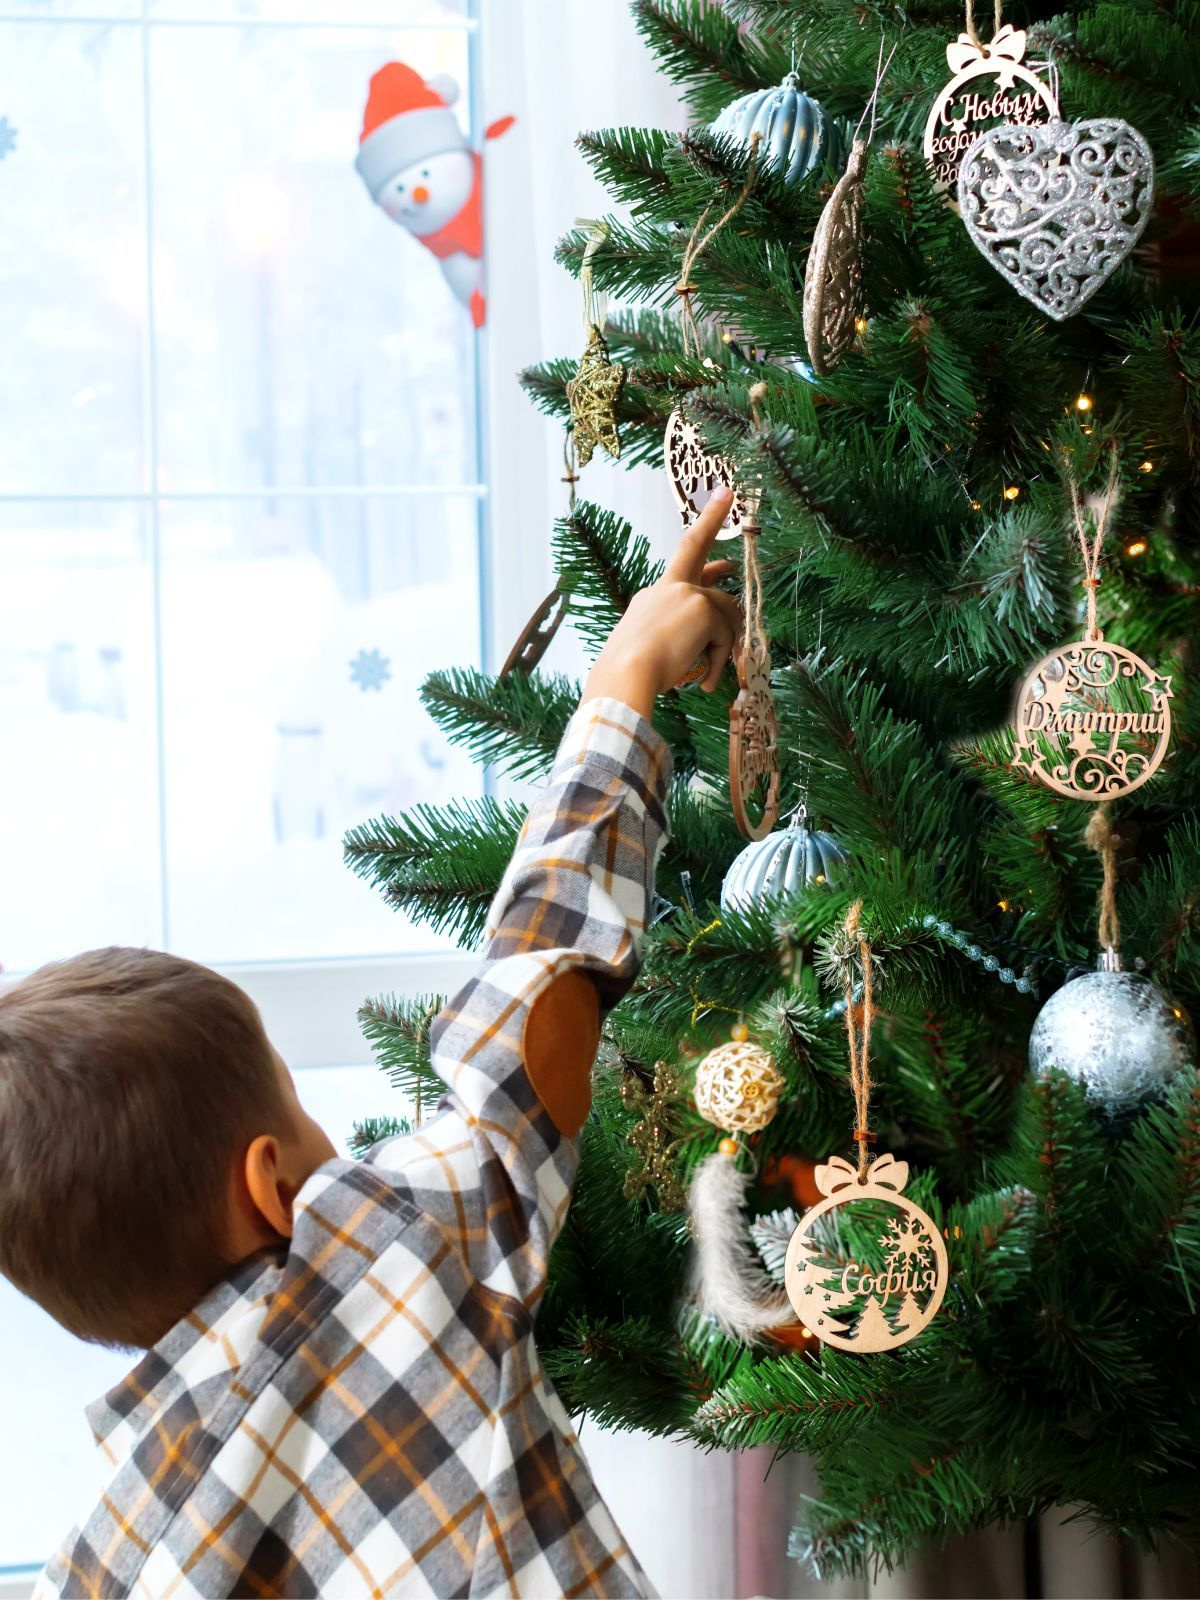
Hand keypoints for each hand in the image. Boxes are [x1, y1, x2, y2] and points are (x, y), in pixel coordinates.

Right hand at [580, 488, 743, 719]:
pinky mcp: (702, 608)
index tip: (720, 499)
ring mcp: (685, 593)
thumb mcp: (653, 650)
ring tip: (709, 677)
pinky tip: (707, 680)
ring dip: (724, 646)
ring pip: (725, 613)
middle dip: (715, 532)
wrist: (625, 675)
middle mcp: (667, 587)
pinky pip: (726, 635)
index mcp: (652, 597)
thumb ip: (679, 639)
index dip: (703, 527)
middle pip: (703, 563)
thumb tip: (709, 645)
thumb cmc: (630, 674)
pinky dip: (721, 659)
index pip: (681, 559)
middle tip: (732, 524)